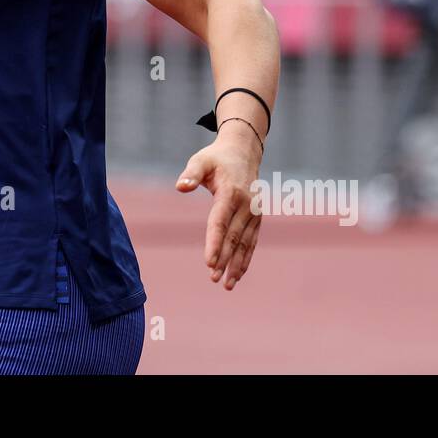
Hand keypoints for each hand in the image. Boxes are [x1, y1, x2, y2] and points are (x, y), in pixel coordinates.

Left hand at [175, 125, 262, 290]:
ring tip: (227, 285)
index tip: (209, 262)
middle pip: (233, 237)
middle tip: (213, 278)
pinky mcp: (257, 218)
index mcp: (231, 192)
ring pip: (245, 243)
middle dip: (224, 259)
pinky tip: (238, 274)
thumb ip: (191, 174)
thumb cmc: (216, 158)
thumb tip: (180, 187)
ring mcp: (254, 213)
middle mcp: (247, 205)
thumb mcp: (201, 160)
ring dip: (236, 264)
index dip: (214, 243)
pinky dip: (246, 258)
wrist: (243, 152)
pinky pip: (251, 241)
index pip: (220, 222)